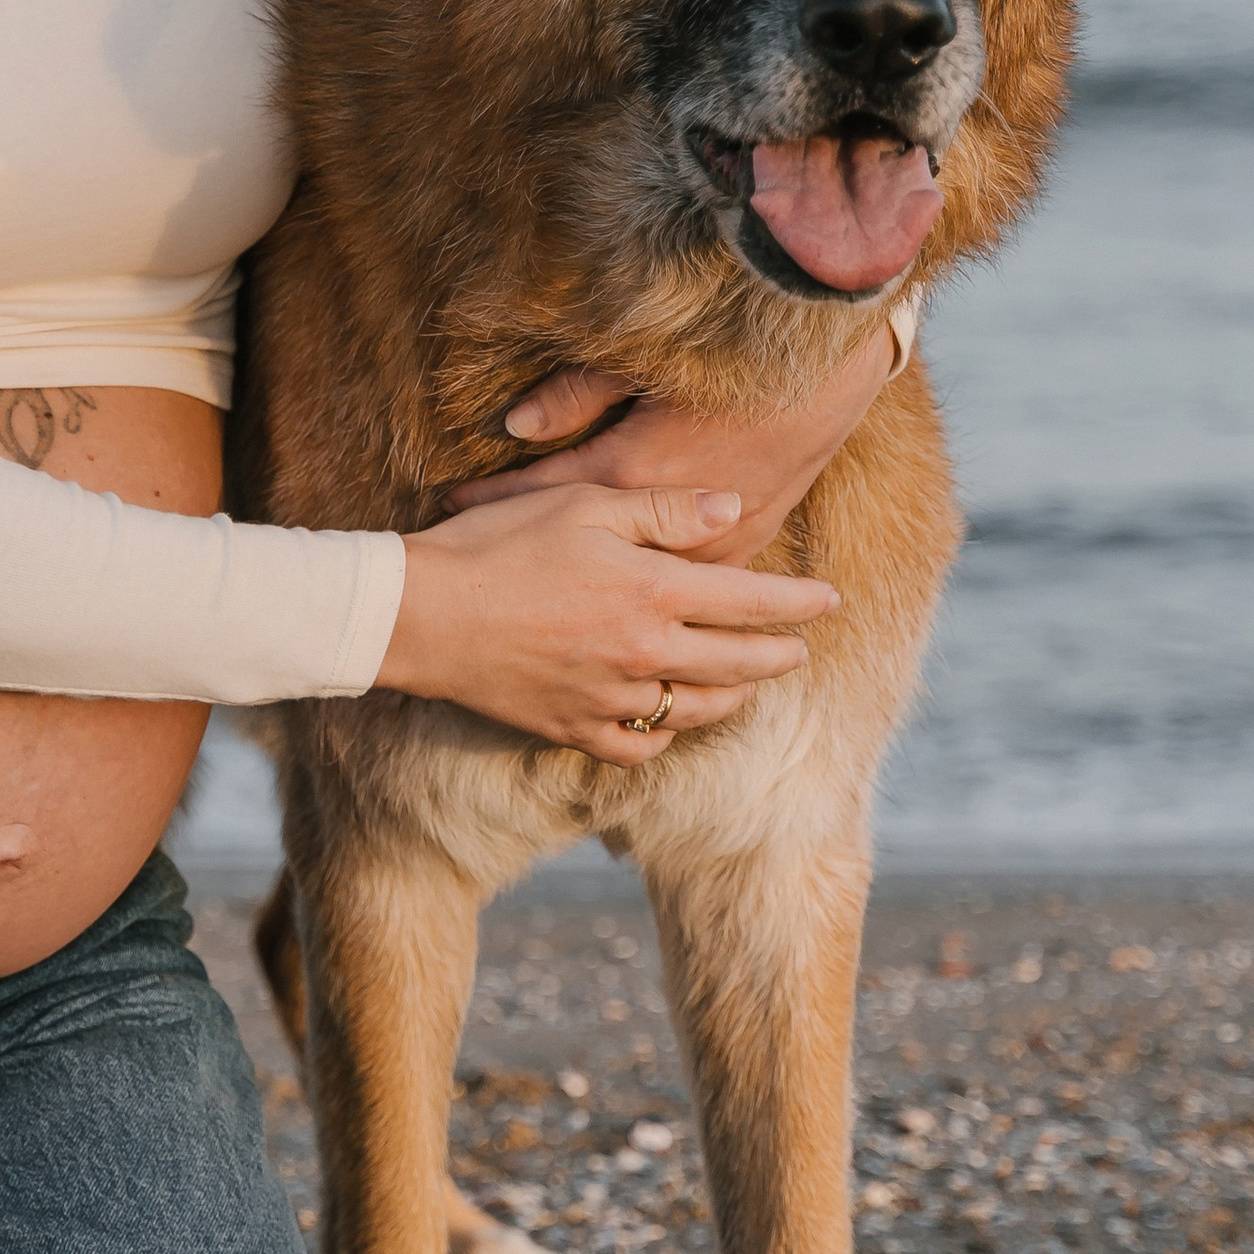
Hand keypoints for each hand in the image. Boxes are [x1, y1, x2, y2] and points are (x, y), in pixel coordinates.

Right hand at [375, 483, 838, 765]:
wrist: (422, 615)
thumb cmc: (498, 543)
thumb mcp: (584, 505)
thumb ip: (665, 511)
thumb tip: (735, 509)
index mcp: (654, 591)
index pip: (752, 602)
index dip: (798, 602)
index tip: (830, 600)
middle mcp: (644, 654)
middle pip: (738, 664)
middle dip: (779, 657)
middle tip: (799, 651)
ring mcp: (611, 699)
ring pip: (696, 711)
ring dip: (733, 698)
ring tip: (746, 686)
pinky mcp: (574, 728)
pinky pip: (639, 748)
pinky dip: (664, 737)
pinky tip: (669, 722)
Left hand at [445, 305, 910, 566]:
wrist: (822, 374)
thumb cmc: (726, 360)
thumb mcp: (639, 364)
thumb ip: (574, 396)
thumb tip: (515, 424)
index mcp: (629, 472)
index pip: (539, 496)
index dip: (489, 501)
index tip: (446, 508)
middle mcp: (665, 522)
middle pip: (581, 557)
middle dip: (529, 566)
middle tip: (478, 579)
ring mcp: (710, 543)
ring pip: (637, 583)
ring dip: (592, 593)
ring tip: (537, 606)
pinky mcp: (747, 545)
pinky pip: (690, 590)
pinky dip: (657, 596)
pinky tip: (627, 608)